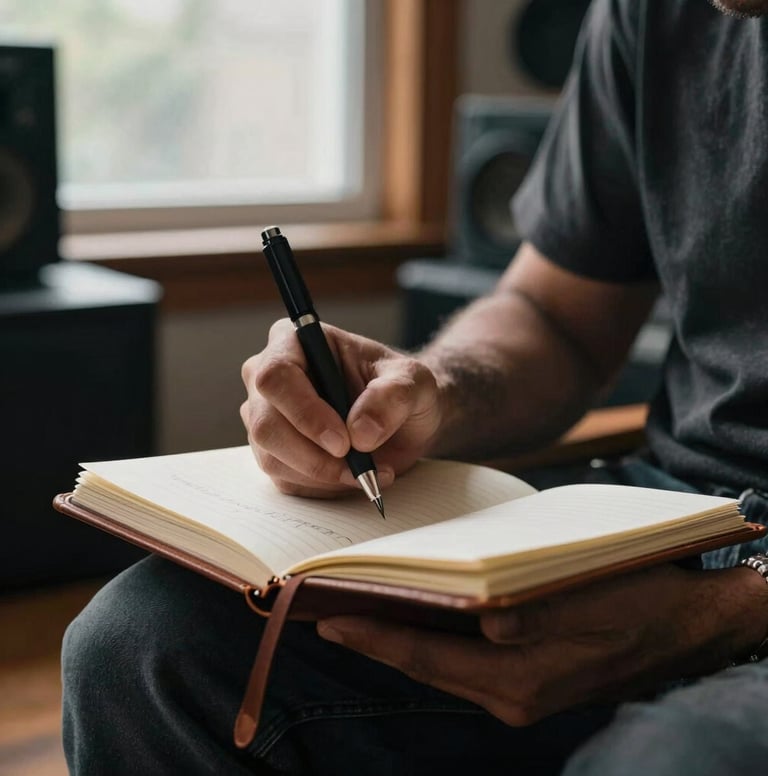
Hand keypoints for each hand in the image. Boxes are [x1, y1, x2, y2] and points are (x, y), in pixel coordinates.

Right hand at [241, 318, 442, 497]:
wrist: (402, 420)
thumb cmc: (401, 388)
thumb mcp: (414, 382)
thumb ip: (393, 397)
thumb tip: (360, 432)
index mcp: (294, 341)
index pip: (276, 376)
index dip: (305, 412)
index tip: (343, 441)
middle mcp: (268, 378)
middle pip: (265, 424)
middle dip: (313, 455)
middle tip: (357, 466)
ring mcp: (265, 417)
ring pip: (272, 458)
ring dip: (323, 474)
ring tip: (367, 470)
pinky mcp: (273, 452)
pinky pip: (285, 479)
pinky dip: (323, 487)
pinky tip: (353, 475)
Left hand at [317, 565, 767, 724]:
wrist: (690, 626)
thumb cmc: (643, 600)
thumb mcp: (596, 601)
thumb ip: (538, 617)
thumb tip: (482, 623)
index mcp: (522, 679)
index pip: (428, 657)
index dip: (376, 637)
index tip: (330, 618)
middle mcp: (512, 695)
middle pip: (425, 664)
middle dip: (376, 637)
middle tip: (329, 606)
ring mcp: (519, 693)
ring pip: (441, 664)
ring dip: (400, 639)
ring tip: (360, 607)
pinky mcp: (527, 681)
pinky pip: (463, 663)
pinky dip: (433, 641)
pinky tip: (417, 614)